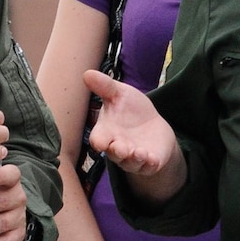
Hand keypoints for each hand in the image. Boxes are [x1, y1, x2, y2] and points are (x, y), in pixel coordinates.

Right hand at [84, 70, 183, 187]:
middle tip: (120, 147)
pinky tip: (152, 158)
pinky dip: (149, 163)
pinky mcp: (150, 162)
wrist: (152, 126)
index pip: (99, 140)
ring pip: (131, 162)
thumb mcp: (119, 94)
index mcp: (107, 132)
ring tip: (139, 152)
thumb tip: (87, 73)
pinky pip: (149, 166)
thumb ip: (105, 87)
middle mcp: (118, 148)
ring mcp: (134, 157)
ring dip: (134, 158)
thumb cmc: (130, 110)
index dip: (99, 141)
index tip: (100, 142)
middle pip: (114, 154)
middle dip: (117, 151)